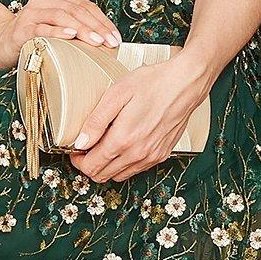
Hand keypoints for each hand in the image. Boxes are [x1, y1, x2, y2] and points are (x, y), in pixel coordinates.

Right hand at [0, 0, 120, 70]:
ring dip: (81, 29)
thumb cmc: (37, 36)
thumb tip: (108, 39)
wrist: (2, 43)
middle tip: (110, 42)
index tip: (116, 38)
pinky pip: (42, 28)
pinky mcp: (21, 27)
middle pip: (76, 10)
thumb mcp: (60, 27)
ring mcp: (31, 12)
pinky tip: (70, 36)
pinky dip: (57, 32)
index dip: (103, 21)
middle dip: (96, 27)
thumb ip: (79, 26)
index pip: (86, 5)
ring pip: (62, 17)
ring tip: (96, 41)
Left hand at [71, 57, 209, 182]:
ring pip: (119, 176)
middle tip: (86, 148)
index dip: (78, 160)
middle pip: (103, 175)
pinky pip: (136, 169)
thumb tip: (81, 143)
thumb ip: (96, 121)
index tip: (76, 149)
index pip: (91, 166)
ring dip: (107, 166)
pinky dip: (124, 164)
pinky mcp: (161, 155)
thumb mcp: (116, 94)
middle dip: (89, 165)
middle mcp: (137, 154)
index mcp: (123, 139)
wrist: (185, 84)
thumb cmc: (152, 83)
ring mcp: (151, 157)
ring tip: (104, 146)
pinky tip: (124, 146)